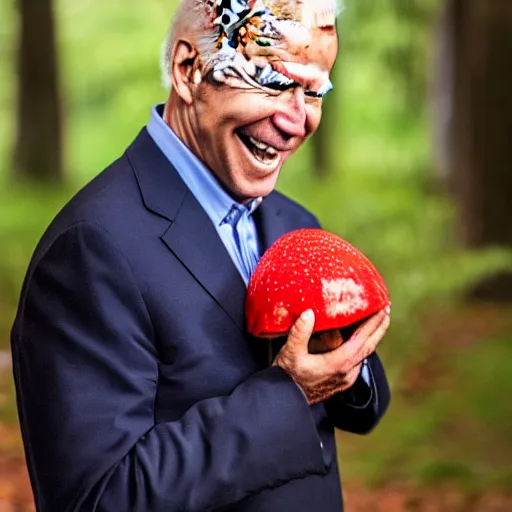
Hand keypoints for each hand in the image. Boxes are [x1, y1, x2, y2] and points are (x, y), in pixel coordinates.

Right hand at [274, 308, 389, 404]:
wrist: (287, 401)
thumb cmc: (288, 377)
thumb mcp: (290, 352)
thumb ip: (299, 332)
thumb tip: (309, 313)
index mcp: (339, 363)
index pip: (362, 339)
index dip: (373, 323)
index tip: (382, 309)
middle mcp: (347, 371)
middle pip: (370, 346)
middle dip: (380, 327)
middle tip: (386, 310)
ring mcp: (346, 377)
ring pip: (365, 354)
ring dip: (372, 337)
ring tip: (376, 322)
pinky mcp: (342, 380)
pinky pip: (358, 359)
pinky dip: (363, 346)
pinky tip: (359, 340)